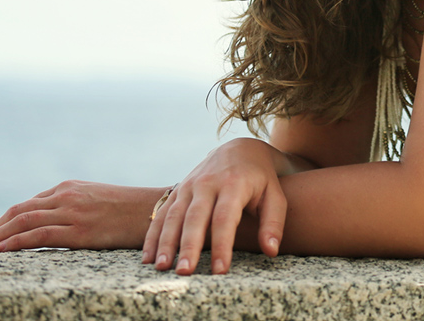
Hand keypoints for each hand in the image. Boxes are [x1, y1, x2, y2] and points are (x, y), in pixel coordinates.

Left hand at [0, 181, 164, 251]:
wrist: (157, 209)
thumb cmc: (131, 209)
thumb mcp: (98, 200)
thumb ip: (76, 206)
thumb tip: (57, 223)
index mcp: (70, 187)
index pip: (28, 204)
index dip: (5, 220)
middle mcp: (67, 195)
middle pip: (19, 211)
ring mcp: (72, 211)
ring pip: (23, 221)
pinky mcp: (80, 229)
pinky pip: (39, 234)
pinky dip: (17, 241)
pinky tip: (2, 250)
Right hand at [142, 137, 288, 275]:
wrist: (240, 149)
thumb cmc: (261, 180)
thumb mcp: (275, 196)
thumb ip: (273, 223)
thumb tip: (271, 251)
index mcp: (234, 184)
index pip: (225, 218)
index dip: (222, 245)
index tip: (219, 271)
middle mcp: (208, 183)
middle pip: (195, 218)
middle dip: (189, 246)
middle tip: (184, 273)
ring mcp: (189, 185)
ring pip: (173, 216)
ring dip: (166, 243)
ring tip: (162, 268)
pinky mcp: (178, 190)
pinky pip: (162, 213)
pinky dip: (153, 236)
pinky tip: (148, 258)